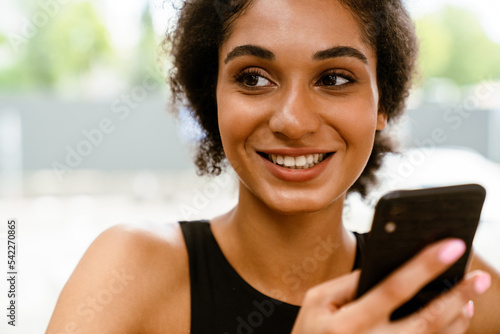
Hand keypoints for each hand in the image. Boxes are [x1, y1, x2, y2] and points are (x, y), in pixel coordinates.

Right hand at [291, 239, 490, 333]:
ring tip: (470, 294)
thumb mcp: (316, 301)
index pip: (395, 288)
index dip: (425, 265)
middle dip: (457, 295)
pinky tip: (456, 317)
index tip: (452, 246)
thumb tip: (385, 268)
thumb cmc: (311, 331)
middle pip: (426, 320)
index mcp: (350, 322)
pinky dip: (448, 333)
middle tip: (479, 277)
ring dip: (458, 316)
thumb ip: (348, 283)